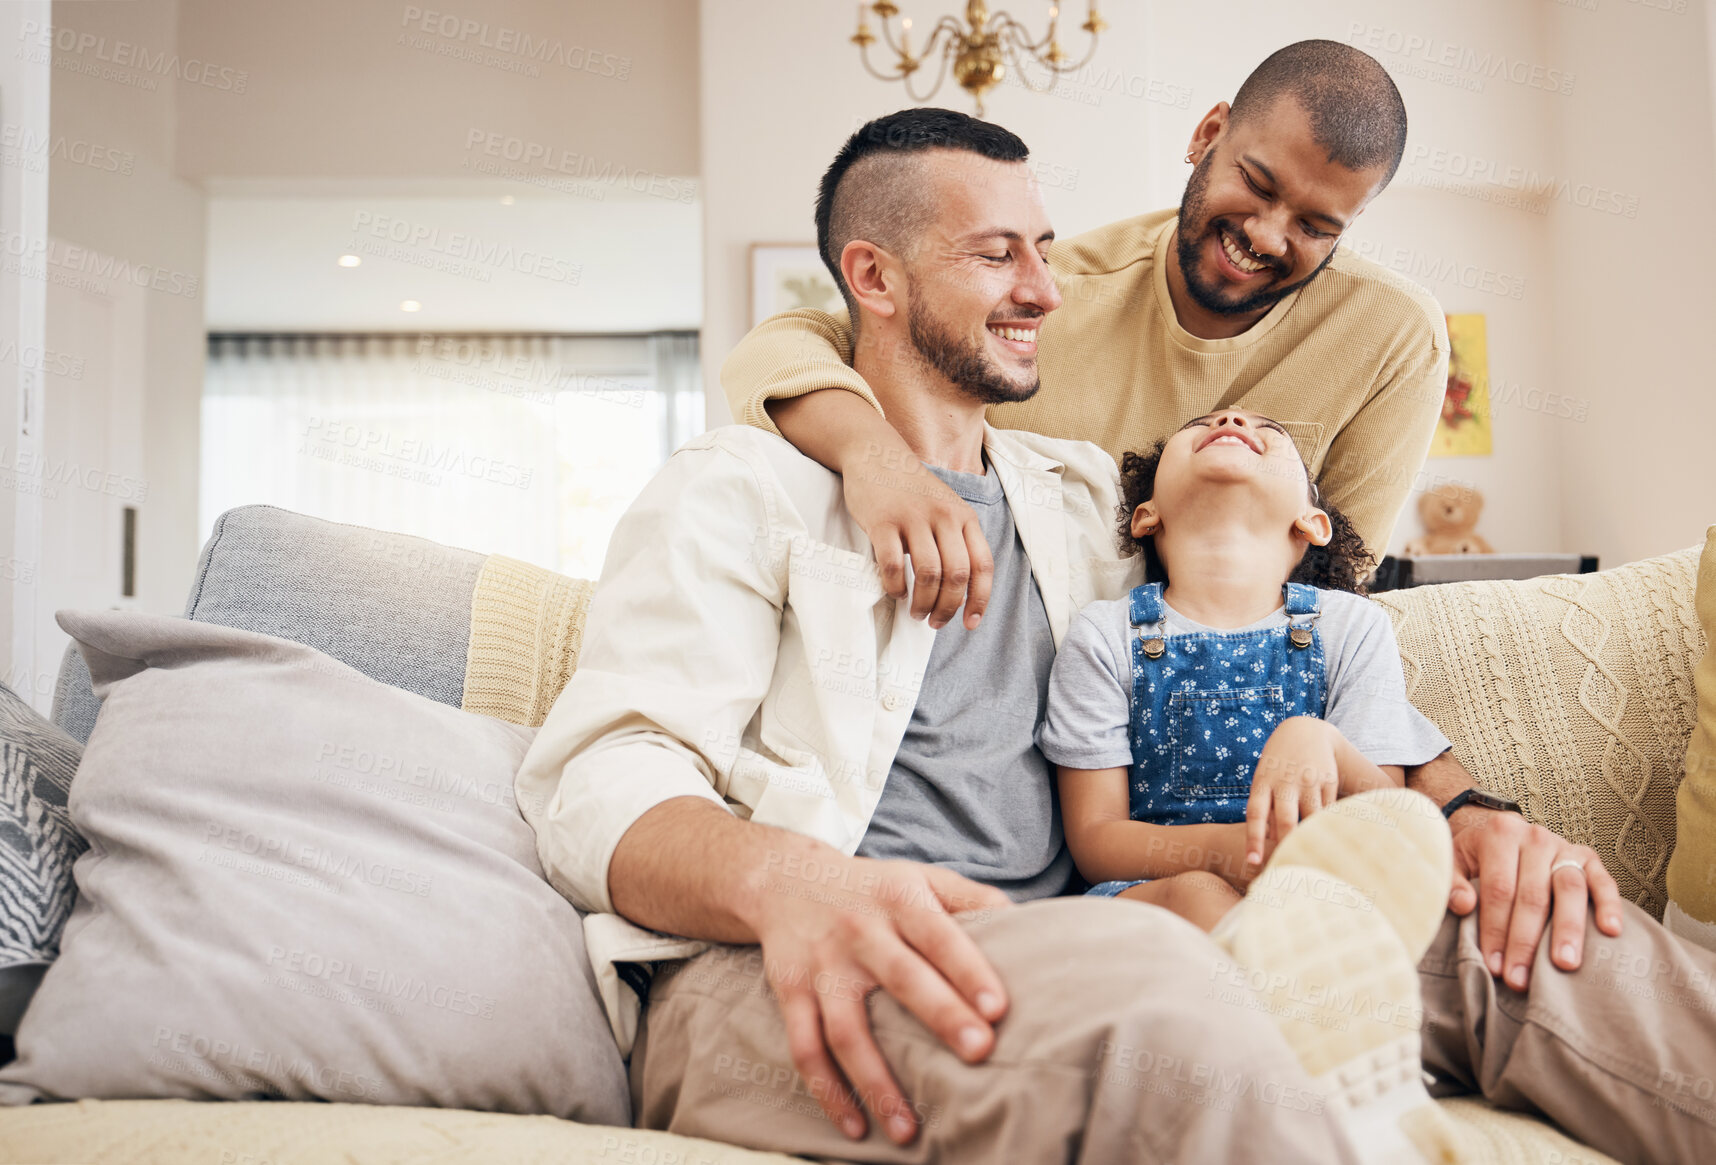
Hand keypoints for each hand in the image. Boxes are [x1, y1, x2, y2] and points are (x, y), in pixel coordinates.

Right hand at [750, 854, 1012, 1144]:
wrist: (785, 879)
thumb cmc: (874, 888)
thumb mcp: (922, 878)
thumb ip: (973, 898)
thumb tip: (1028, 924)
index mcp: (900, 900)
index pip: (939, 935)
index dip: (968, 969)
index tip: (998, 1008)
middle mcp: (860, 931)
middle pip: (901, 977)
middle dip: (940, 1015)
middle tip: (979, 1053)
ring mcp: (822, 966)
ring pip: (846, 1029)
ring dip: (876, 1082)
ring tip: (909, 1130)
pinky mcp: (790, 992)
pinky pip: (805, 1049)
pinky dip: (827, 1091)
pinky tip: (855, 1127)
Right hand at [842, 438, 992, 630]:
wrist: (875, 454)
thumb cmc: (911, 490)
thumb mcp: (945, 507)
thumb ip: (955, 540)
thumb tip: (959, 591)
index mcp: (964, 517)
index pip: (982, 565)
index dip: (979, 600)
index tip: (970, 623)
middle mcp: (944, 516)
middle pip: (956, 575)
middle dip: (948, 607)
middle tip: (935, 621)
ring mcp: (913, 518)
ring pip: (927, 574)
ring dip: (923, 603)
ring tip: (916, 613)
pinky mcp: (883, 522)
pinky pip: (893, 564)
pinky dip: (896, 586)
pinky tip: (896, 591)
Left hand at [1244, 717, 1339, 870]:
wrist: (1305, 731)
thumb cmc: (1277, 767)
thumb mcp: (1264, 782)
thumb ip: (1267, 811)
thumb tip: (1273, 846)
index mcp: (1263, 782)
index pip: (1256, 814)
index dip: (1254, 840)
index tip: (1253, 864)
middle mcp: (1285, 781)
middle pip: (1286, 820)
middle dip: (1287, 846)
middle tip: (1287, 871)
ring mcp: (1309, 781)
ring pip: (1312, 818)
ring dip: (1311, 840)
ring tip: (1312, 865)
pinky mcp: (1328, 781)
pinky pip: (1328, 811)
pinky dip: (1327, 828)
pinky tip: (1330, 842)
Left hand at [1447, 808, 1624, 989]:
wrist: (1501, 828)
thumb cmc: (1475, 854)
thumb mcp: (1453, 860)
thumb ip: (1452, 882)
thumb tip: (1464, 905)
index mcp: (1500, 836)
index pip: (1499, 890)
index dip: (1496, 930)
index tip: (1494, 965)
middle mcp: (1535, 838)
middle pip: (1533, 895)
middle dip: (1526, 941)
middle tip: (1521, 978)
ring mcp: (1565, 847)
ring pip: (1569, 889)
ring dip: (1568, 930)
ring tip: (1565, 965)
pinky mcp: (1588, 858)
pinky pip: (1603, 882)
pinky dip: (1609, 905)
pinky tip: (1611, 931)